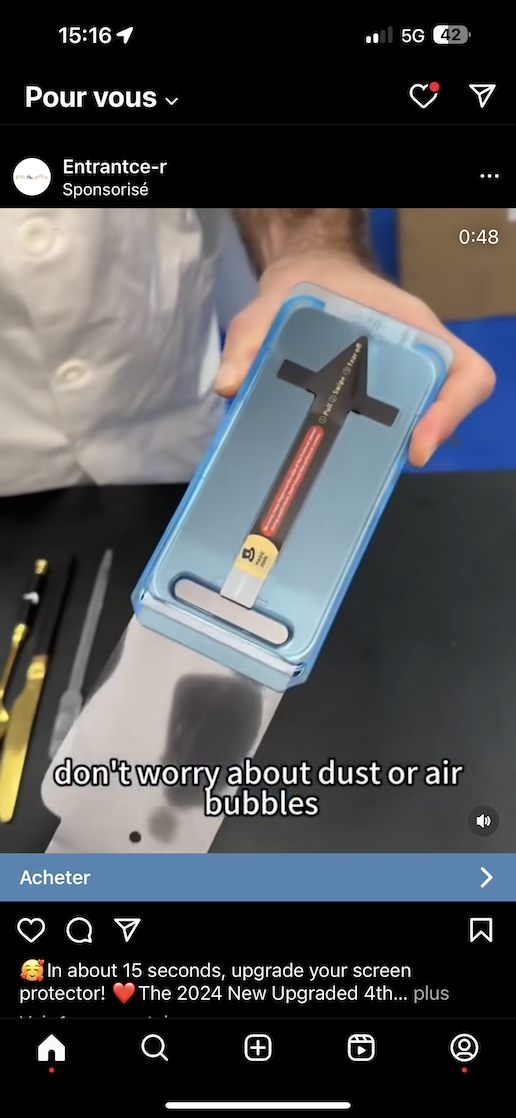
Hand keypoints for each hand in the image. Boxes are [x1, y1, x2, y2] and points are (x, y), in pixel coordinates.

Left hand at [215, 251, 495, 466]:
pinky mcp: (365, 411)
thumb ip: (250, 337)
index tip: (416, 447)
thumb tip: (229, 385)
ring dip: (370, 462)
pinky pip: (369, 440)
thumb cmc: (311, 286)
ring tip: (328, 481)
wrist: (305, 282)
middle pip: (437, 417)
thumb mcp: (273, 302)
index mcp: (412, 332)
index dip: (452, 414)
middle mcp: (411, 366)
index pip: (466, 375)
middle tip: (361, 475)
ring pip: (400, 436)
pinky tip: (307, 473)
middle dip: (400, 449)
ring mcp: (391, 391)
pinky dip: (345, 461)